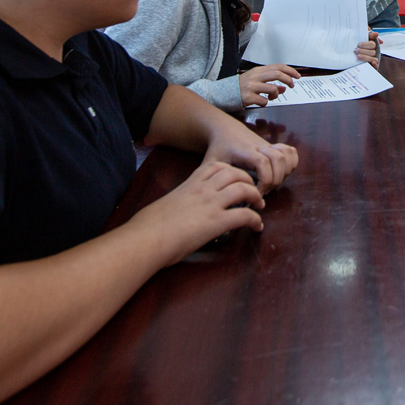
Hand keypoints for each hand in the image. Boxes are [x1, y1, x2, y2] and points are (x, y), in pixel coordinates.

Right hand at [131, 161, 264, 264]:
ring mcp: (211, 204)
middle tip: (254, 192)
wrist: (145, 239)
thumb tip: (178, 213)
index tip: (236, 179)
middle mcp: (203, 190)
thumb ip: (178, 203)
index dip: (231, 170)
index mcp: (190, 184)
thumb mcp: (166, 206)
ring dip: (256, 196)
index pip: (216, 166)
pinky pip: (245, 215)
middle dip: (249, 180)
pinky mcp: (217, 222)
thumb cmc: (147, 227)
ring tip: (259, 205)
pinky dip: (255, 220)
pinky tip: (257, 227)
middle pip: (235, 174)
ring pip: (244, 189)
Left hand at [202, 118, 298, 193]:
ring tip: (273, 184)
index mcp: (244, 151)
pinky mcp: (274, 146)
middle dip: (276, 180)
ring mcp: (268, 145)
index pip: (262, 162)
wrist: (225, 130)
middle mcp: (259, 146)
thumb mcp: (211, 164)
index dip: (265, 179)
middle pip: (278, 159)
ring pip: (286, 155)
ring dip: (284, 173)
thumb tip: (227, 200)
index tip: (257, 193)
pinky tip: (282, 173)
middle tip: (265, 191)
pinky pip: (290, 151)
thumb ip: (216, 179)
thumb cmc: (218, 149)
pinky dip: (292, 163)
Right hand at [239, 64, 299, 107]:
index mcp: (258, 71)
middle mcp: (255, 77)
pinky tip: (261, 102)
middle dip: (288, 80)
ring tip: (272, 96)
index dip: (290, 70)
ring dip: (276, 94)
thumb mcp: (255, 81)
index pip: (278, 67)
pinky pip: (264, 101)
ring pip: (273, 88)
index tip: (297, 76)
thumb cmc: (241, 87)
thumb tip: (284, 88)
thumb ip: (270, 82)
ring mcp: (251, 87)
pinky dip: (266, 103)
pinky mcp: (248, 97)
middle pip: (277, 74)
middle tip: (292, 86)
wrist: (223, 93)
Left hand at [356, 31, 380, 67]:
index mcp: (371, 46)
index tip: (358, 45)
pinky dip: (375, 65)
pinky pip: (376, 67)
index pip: (372, 45)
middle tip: (355, 51)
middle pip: (372, 52)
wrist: (347, 54)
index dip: (365, 45)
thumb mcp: (360, 38)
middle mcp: (373, 53)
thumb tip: (376, 34)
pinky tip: (372, 63)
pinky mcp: (370, 66)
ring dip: (366, 57)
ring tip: (357, 56)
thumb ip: (369, 35)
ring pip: (374, 59)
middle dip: (363, 51)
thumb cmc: (356, 46)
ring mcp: (372, 60)